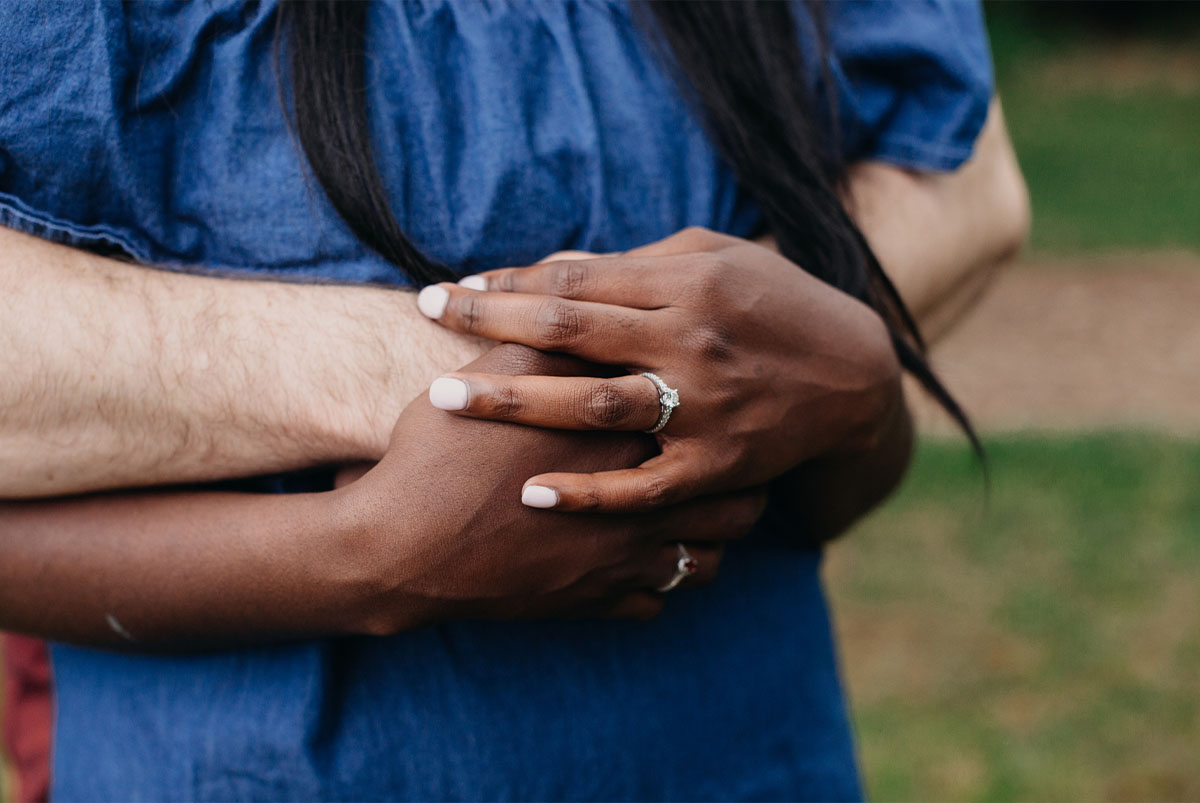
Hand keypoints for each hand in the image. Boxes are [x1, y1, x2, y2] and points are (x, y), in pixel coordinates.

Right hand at [331, 343, 765, 632]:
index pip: (702, 414)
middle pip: (732, 497)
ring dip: (715, 535)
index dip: (721, 400)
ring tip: (710, 513)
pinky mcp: (595, 603)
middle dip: (746, 477)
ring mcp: (622, 560)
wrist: (402, 547)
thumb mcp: (492, 377)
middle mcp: (638, 501)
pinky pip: (656, 602)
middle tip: (738, 457)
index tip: (727, 386)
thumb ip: (547, 338)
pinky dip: (662, 583)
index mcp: (620, 435)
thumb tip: (578, 295)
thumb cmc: (442, 453)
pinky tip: (654, 560)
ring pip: (709, 557)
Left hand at [413, 227, 903, 511]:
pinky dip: (588, 494)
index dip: (510, 280)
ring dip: (515, 400)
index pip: (578, 278)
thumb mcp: (715, 261)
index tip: (456, 287)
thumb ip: (634, 265)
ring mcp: (705, 407)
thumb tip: (553, 270)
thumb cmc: (775, 304)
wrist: (854, 380)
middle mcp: (691, 340)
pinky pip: (642, 486)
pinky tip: (531, 494)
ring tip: (448, 397)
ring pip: (593, 405)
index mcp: (688, 282)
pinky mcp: (717, 466)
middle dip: (491, 320)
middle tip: (427, 315)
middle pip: (572, 329)